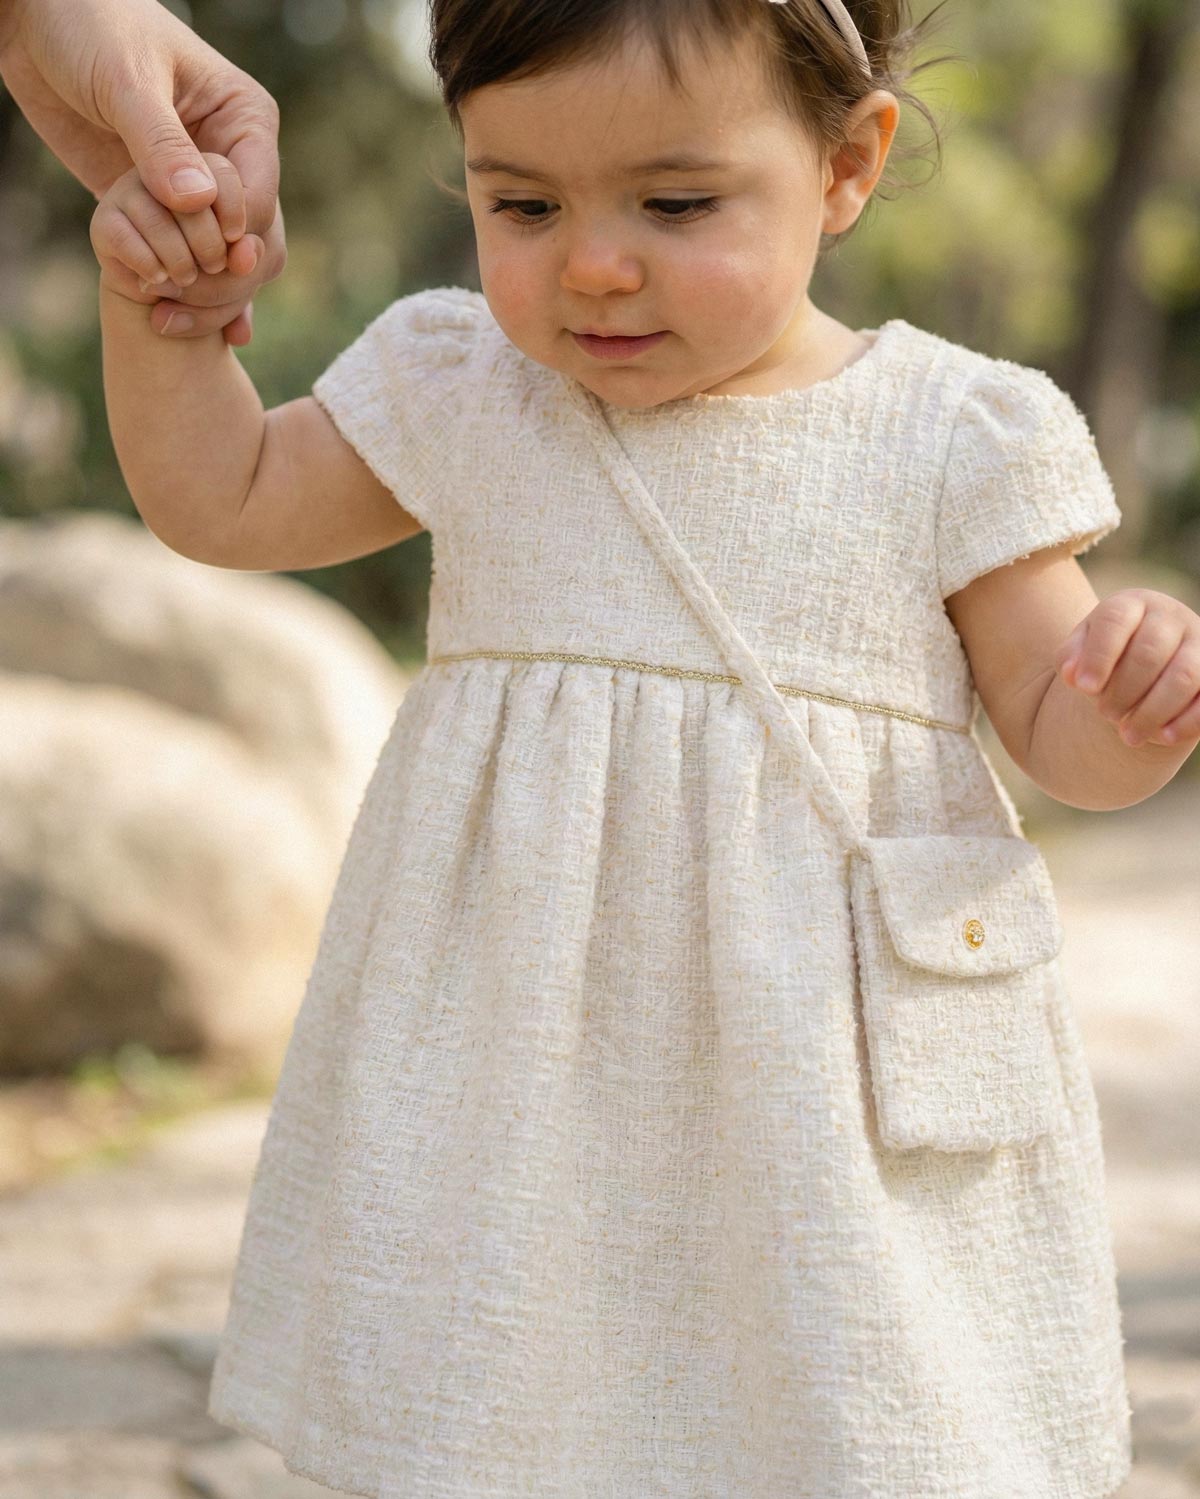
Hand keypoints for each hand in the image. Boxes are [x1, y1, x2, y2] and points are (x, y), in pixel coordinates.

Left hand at [0, 0, 279, 343]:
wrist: (37, 23)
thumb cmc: (88, 26)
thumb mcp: (125, 79)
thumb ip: (160, 142)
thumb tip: (199, 203)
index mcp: (245, 120)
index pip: (259, 197)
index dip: (236, 238)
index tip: (205, 259)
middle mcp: (235, 159)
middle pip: (256, 240)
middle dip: (226, 279)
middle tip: (181, 298)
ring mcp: (203, 188)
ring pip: (230, 263)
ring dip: (208, 298)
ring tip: (169, 318)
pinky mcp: (166, 209)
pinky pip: (190, 261)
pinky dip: (193, 299)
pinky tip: (185, 329)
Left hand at [1055, 588, 1199, 749]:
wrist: (1144, 668)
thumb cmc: (1106, 659)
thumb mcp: (1080, 653)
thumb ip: (1070, 659)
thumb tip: (1071, 674)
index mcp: (1132, 604)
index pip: (1115, 620)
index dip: (1099, 656)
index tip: (1084, 689)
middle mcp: (1170, 616)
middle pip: (1149, 652)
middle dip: (1123, 690)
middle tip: (1105, 714)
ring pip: (1184, 675)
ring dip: (1153, 711)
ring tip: (1128, 735)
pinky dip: (1188, 721)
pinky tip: (1163, 737)